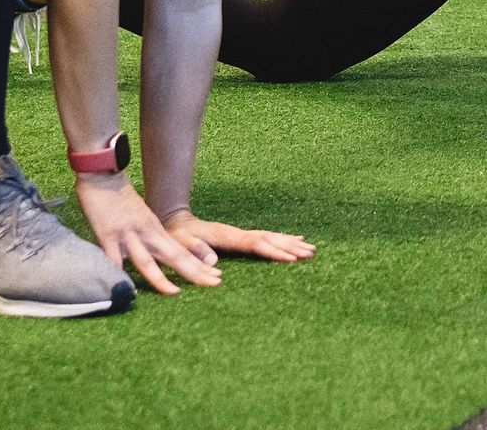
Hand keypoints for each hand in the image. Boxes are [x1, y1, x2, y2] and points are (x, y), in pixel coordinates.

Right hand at [74, 174, 221, 293]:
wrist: (104, 174)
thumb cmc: (120, 198)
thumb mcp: (142, 218)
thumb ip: (148, 238)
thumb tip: (157, 256)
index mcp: (156, 229)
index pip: (182, 252)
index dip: (199, 265)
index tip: (217, 276)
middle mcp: (147, 232)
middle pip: (174, 256)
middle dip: (194, 271)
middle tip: (215, 282)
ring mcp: (129, 234)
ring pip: (147, 261)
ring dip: (160, 278)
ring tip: (175, 293)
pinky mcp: (108, 235)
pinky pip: (113, 260)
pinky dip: (119, 275)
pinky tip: (124, 290)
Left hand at [162, 209, 316, 265]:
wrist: (175, 221)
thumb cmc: (176, 236)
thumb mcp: (181, 244)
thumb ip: (196, 252)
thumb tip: (215, 264)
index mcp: (227, 236)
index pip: (255, 243)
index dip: (274, 251)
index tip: (292, 258)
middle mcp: (237, 233)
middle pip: (268, 238)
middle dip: (289, 246)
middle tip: (310, 253)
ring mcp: (239, 234)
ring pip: (269, 237)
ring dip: (289, 242)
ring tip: (309, 248)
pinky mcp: (239, 237)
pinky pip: (264, 238)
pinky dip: (280, 240)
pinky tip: (292, 242)